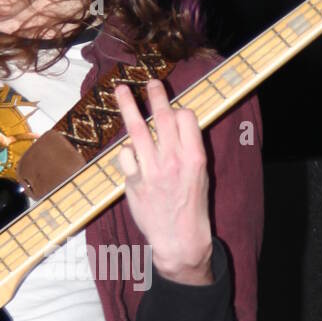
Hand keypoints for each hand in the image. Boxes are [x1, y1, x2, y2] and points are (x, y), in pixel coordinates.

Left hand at [114, 79, 213, 283]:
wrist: (179, 238)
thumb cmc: (191, 205)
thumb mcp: (201, 174)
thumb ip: (188, 148)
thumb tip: (176, 123)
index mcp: (194, 157)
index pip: (186, 117)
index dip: (179, 110)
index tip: (174, 111)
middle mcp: (173, 161)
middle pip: (162, 116)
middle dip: (156, 95)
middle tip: (151, 82)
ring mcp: (152, 170)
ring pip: (137, 129)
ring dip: (128, 105)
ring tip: (121, 90)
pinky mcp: (134, 181)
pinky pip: (125, 154)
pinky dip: (126, 150)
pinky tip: (131, 155)